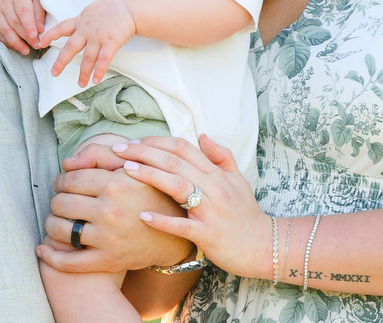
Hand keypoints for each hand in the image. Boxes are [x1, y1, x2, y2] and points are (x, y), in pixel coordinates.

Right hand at [0, 0, 45, 54]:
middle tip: (36, 46)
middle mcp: (4, 1)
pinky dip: (6, 41)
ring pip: (4, 29)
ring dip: (15, 42)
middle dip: (25, 37)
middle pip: (14, 22)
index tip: (35, 36)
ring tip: (26, 50)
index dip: (29, 24)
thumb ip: (39, 13)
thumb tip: (40, 30)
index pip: (23, 10)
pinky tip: (15, 46)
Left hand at [37, 144, 189, 272]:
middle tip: (62, 201)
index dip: (62, 180)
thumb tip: (65, 164)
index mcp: (114, 184)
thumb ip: (98, 155)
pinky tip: (43, 250)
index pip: (69, 180)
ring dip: (51, 224)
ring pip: (58, 230)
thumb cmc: (149, 192)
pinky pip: (68, 262)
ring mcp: (107, 238)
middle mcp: (109, 211)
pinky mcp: (107, 260)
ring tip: (57, 220)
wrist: (173, 232)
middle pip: (60, 203)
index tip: (65, 183)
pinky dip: (50, 256)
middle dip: (57, 200)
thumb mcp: (132, 165)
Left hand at [39, 0, 135, 85]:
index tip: (41, 42)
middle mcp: (86, 30)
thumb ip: (84, 20)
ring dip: (83, 72)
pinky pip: (103, 60)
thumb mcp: (93, 10)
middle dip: (61, 61)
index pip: (61, 27)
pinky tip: (96, 80)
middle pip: (70, 48)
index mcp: (81, 20)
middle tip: (54, 73)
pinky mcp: (111, 42)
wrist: (129, 6)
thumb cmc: (113, 7)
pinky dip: (99, 71)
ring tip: (81, 83)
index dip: (50, 35)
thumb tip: (77, 26)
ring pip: (87, 58)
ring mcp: (98, 37)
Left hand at [117, 134, 270, 279]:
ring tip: (125, 170)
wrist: (264, 247)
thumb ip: (221, 156)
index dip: (157, 141)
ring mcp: (211, 211)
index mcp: (217, 174)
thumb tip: (202, 134)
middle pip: (175, 162)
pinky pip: (182, 225)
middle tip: (118, 149)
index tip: (134, 141)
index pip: (184, 148)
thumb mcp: (238, 180)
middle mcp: (214, 187)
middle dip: (144, 152)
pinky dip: (162, 219)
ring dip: (150, 176)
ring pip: (178, 186)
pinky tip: (141, 214)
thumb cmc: (246, 214)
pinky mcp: (209, 235)